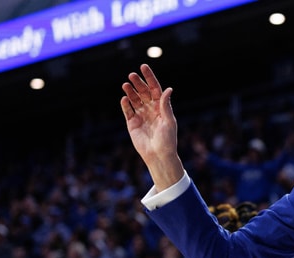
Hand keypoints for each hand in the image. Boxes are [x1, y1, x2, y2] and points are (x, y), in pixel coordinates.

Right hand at [120, 63, 182, 189]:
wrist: (158, 155)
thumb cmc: (168, 140)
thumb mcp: (169, 121)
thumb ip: (166, 105)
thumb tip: (168, 89)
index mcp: (161, 107)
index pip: (155, 88)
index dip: (149, 77)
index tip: (143, 66)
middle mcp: (151, 109)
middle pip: (143, 92)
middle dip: (138, 83)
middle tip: (131, 75)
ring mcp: (141, 115)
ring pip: (134, 100)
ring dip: (130, 91)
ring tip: (126, 85)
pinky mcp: (132, 123)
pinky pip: (128, 111)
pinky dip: (125, 104)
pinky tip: (124, 98)